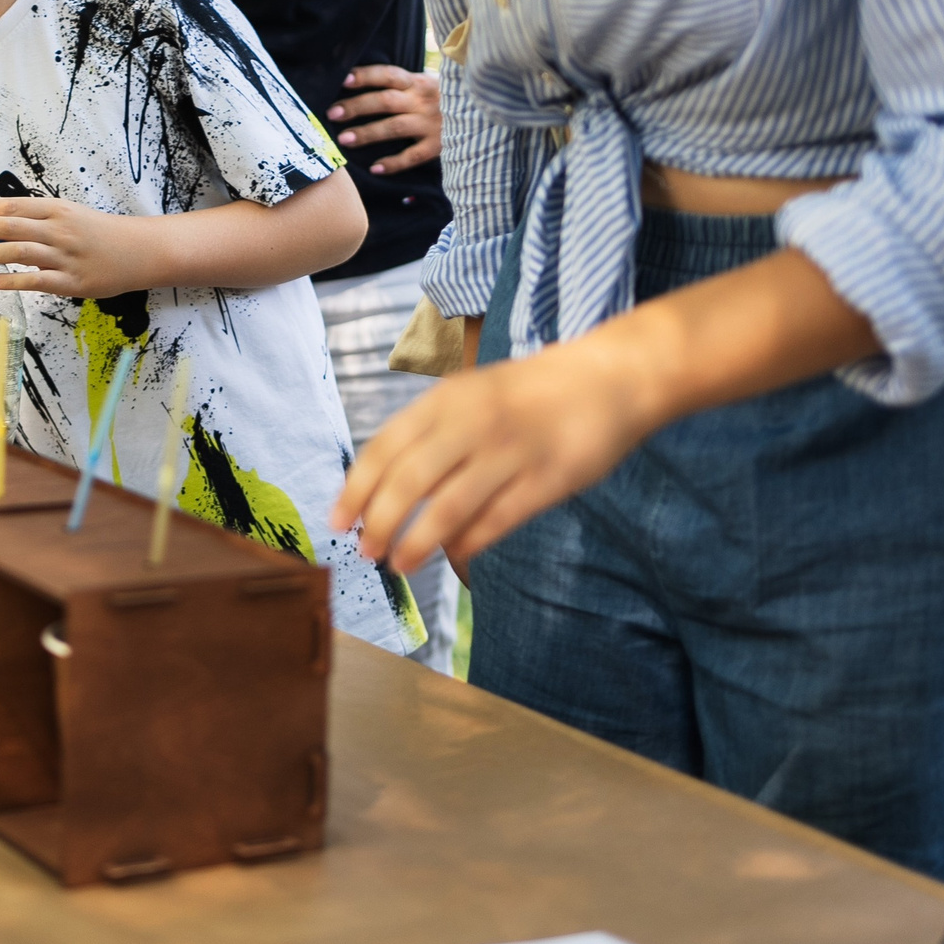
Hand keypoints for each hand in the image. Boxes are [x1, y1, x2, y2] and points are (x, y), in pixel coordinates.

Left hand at [0, 198, 147, 298]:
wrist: (139, 250)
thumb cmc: (98, 233)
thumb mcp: (69, 215)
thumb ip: (36, 220)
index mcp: (56, 209)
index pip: (10, 206)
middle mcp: (58, 229)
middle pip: (9, 226)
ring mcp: (65, 256)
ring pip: (19, 252)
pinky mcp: (72, 282)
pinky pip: (37, 281)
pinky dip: (13, 280)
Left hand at [326, 64, 441, 174]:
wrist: (483, 111)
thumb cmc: (443, 100)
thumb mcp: (426, 85)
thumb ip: (401, 85)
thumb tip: (356, 83)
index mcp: (418, 82)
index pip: (388, 74)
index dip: (365, 76)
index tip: (343, 80)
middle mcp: (423, 101)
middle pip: (385, 101)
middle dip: (357, 107)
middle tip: (332, 114)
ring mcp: (432, 123)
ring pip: (395, 127)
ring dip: (368, 133)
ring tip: (344, 140)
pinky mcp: (440, 145)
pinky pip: (413, 155)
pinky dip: (394, 163)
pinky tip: (375, 169)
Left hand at [333, 336, 658, 571]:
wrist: (606, 379)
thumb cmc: (526, 395)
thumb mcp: (470, 395)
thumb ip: (429, 433)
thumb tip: (381, 488)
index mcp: (446, 400)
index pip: (385, 448)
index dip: (356, 488)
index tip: (338, 520)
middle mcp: (473, 423)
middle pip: (409, 482)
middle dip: (379, 522)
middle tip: (365, 551)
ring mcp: (510, 453)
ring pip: (448, 507)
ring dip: (417, 542)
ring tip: (399, 563)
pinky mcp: (546, 481)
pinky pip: (495, 522)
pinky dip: (467, 544)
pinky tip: (454, 558)